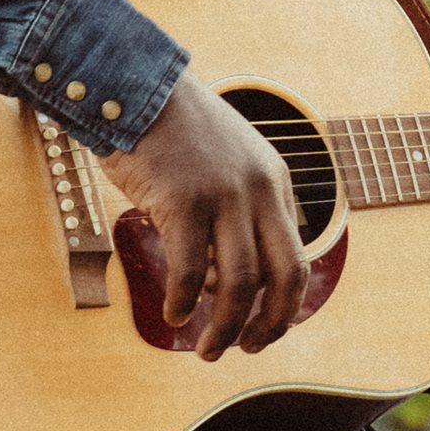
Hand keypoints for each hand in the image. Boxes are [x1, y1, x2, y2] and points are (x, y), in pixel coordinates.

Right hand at [95, 79, 306, 359]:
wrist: (134, 81)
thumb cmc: (170, 126)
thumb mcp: (225, 161)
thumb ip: (234, 210)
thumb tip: (217, 281)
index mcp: (273, 180)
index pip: (296, 256)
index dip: (283, 302)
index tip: (262, 325)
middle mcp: (258, 189)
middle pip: (284, 276)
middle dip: (271, 325)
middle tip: (246, 349)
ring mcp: (223, 195)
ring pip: (239, 284)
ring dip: (225, 327)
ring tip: (208, 348)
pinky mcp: (182, 200)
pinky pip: (188, 271)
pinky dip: (182, 302)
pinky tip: (174, 315)